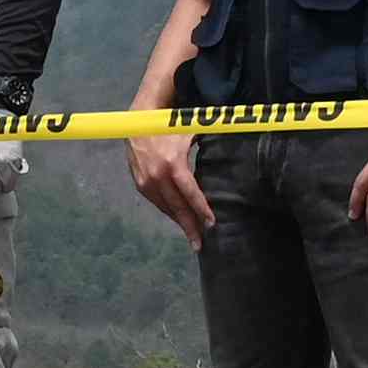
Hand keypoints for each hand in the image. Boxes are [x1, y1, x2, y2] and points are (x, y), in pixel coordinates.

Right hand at [128, 127, 212, 241]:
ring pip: (166, 208)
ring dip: (179, 222)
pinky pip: (157, 203)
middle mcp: (158, 176)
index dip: (201, 210)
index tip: (211, 224)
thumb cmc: (170, 126)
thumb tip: (228, 156)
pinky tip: (178, 218)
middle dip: (190, 226)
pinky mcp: (140, 184)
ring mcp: (146, 182)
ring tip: (192, 235)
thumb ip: (207, 147)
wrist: (138, 122)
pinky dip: (168, 211)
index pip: (190, 193)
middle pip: (177, 207)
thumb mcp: (190, 134)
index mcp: (173, 163)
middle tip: (200, 244)